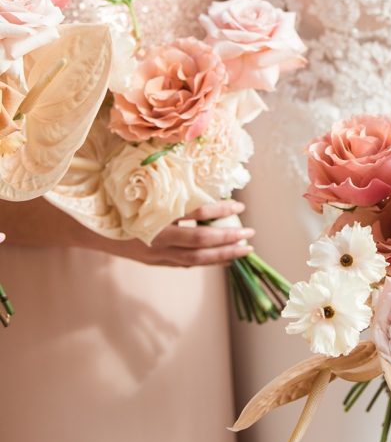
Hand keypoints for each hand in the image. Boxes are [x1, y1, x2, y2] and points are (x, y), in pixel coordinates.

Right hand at [102, 200, 253, 267]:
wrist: (89, 226)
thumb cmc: (119, 201)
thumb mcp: (142, 189)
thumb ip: (171, 188)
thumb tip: (204, 177)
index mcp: (153, 216)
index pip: (193, 213)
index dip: (218, 209)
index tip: (240, 204)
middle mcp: (155, 238)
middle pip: (198, 242)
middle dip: (227, 238)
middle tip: (250, 234)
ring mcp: (155, 254)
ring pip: (194, 259)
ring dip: (222, 255)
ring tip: (244, 250)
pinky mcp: (155, 261)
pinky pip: (185, 264)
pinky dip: (206, 261)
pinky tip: (224, 258)